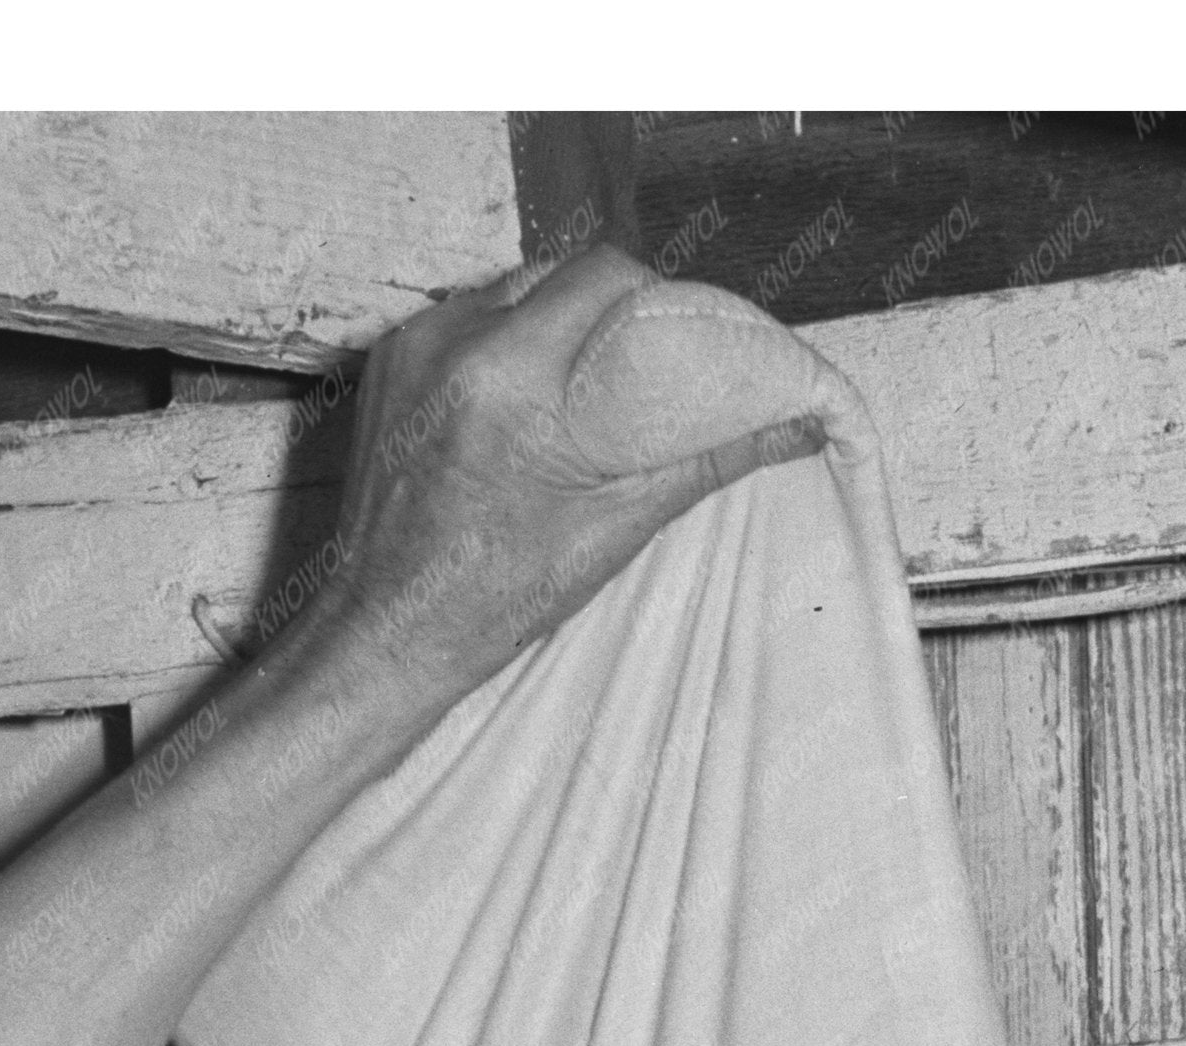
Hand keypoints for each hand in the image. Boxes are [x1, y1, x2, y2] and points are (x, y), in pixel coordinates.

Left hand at [322, 250, 836, 706]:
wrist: (386, 633)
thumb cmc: (495, 601)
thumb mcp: (611, 532)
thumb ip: (703, 459)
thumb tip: (799, 423)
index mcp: (513, 380)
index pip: (606, 277)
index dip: (659, 297)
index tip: (688, 338)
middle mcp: (457, 341)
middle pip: (564, 271)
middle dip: (616, 306)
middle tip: (647, 362)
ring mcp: (414, 342)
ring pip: (517, 287)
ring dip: (561, 320)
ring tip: (584, 384)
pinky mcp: (389, 356)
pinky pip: (470, 317)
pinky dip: (508, 342)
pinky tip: (523, 399)